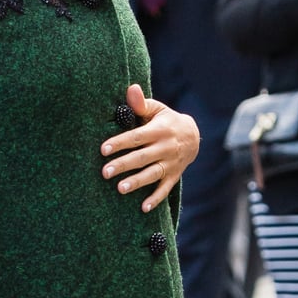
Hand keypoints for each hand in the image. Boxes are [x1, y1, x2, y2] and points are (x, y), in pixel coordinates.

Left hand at [100, 83, 199, 212]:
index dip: (120, 142)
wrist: (194, 135)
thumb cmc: (166, 120)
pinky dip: (156, 199)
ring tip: (120, 189)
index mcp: (159, 130)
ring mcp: (171, 163)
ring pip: (152, 174)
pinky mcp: (174, 176)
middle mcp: (165, 147)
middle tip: (105, 172)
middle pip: (142, 157)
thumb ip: (141, 104)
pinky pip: (165, 189)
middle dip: (123, 165)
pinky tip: (143, 208)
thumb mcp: (157, 109)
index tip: (103, 149)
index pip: (137, 137)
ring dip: (137, 182)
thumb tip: (131, 89)